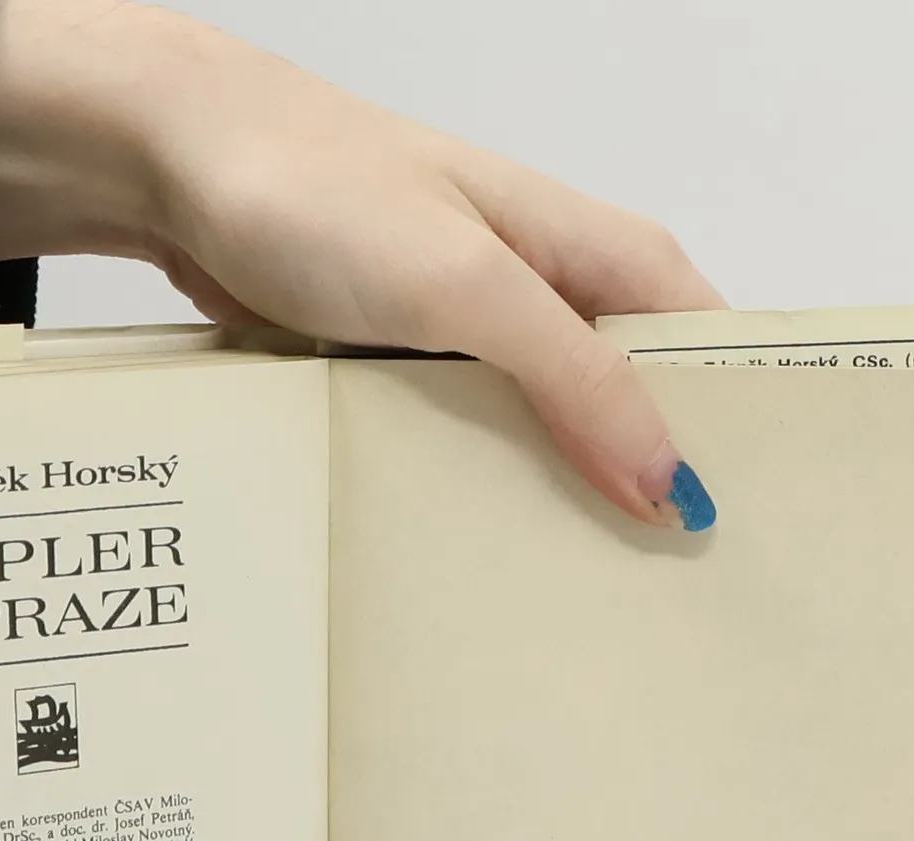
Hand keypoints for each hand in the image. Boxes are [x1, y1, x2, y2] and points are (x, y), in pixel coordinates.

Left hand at [0, 0, 726, 530]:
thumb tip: (669, 478)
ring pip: (539, 435)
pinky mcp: (400, 368)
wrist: (175, 167)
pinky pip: (458, 445)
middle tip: (658, 595)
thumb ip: (572, 375)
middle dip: (639, 487)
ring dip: (550, 502)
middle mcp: (540, 290)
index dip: (731, 429)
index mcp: (588, 250)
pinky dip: (468, 492)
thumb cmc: (320, 190)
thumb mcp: (466, 286)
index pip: (699, 345)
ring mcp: (466, 334)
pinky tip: (470, 555)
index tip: (738, 526)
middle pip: (623, 404)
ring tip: (573, 599)